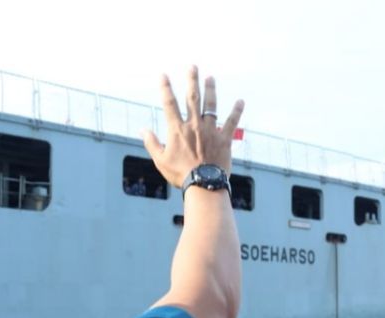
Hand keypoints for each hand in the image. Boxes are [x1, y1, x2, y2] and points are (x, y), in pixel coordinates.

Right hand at [143, 66, 244, 187]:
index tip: (163, 74)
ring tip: (211, 77)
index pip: (169, 103)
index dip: (165, 87)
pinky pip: (232, 122)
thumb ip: (151, 143)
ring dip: (211, 90)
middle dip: (192, 80)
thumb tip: (143, 129)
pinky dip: (237, 111)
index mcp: (177, 129)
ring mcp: (211, 131)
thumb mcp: (160, 160)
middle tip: (193, 66)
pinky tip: (241, 101)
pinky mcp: (224, 139)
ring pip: (211, 105)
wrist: (203, 184)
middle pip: (192, 98)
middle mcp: (194, 125)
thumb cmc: (180, 174)